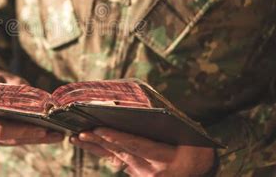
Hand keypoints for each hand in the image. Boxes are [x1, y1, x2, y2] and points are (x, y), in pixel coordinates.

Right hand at [0, 68, 63, 145]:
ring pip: (12, 141)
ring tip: (56, 135)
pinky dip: (37, 139)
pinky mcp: (3, 139)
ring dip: (35, 139)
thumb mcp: (4, 77)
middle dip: (22, 133)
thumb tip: (31, 92)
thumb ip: (13, 83)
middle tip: (43, 131)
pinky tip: (54, 136)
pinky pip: (20, 141)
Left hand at [70, 128, 214, 176]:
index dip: (117, 137)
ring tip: (76, 138)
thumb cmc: (197, 151)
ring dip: (94, 147)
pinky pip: (116, 161)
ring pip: (115, 157)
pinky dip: (101, 152)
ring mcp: (142, 173)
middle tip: (81, 133)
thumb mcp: (190, 136)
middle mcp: (150, 169)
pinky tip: (87, 144)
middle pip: (121, 152)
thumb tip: (147, 105)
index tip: (99, 129)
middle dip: (100, 142)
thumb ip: (171, 121)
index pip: (136, 146)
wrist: (200, 174)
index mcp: (163, 158)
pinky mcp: (137, 173)